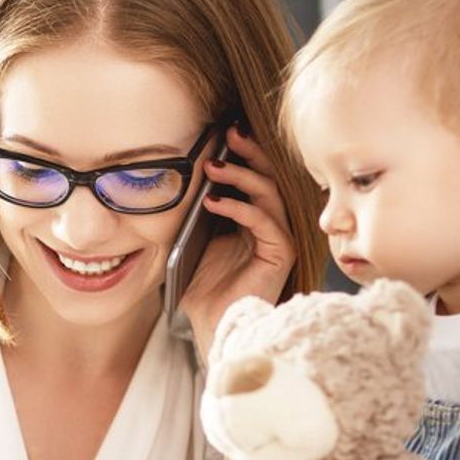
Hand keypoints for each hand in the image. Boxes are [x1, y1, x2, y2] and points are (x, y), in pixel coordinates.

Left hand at [180, 125, 296, 360]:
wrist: (214, 326)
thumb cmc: (204, 290)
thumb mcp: (192, 243)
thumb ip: (194, 215)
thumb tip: (179, 183)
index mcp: (251, 220)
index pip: (254, 177)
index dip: (243, 154)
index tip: (222, 133)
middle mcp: (269, 225)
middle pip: (268, 177)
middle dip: (250, 152)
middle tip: (229, 133)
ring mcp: (278, 238)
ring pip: (269, 193)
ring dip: (242, 175)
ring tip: (213, 166)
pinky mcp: (280, 252)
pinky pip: (264, 221)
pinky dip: (239, 207)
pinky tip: (213, 201)